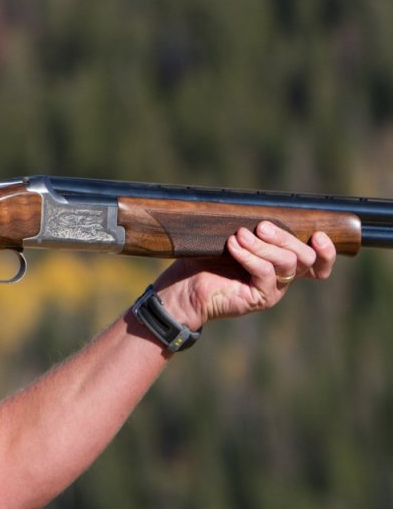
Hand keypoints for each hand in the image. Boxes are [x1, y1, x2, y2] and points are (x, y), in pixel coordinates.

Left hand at [153, 222, 336, 328]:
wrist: (182, 288)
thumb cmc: (204, 259)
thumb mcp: (231, 237)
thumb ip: (251, 227)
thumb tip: (261, 209)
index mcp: (280, 263)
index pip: (317, 261)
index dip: (326, 250)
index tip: (318, 234)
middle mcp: (282, 278)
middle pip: (305, 257)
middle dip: (285, 237)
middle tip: (260, 226)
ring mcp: (272, 289)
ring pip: (288, 263)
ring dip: (265, 245)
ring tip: (240, 235)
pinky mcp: (259, 299)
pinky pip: (265, 274)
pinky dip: (250, 256)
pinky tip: (233, 246)